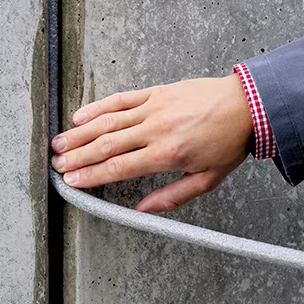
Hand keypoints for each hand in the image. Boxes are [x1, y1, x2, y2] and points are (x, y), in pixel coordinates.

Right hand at [51, 74, 253, 211]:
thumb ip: (172, 197)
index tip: (72, 180)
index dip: (91, 175)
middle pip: (106, 145)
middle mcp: (156, 129)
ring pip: (108, 122)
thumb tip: (141, 211)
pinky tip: (80, 116)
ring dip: (79, 134)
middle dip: (77, 157)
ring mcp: (154, 108)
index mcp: (168, 154)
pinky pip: (120, 99)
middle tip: (56, 165)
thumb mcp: (207, 180)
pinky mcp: (155, 92)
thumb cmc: (227, 143)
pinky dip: (98, 107)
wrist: (246, 105)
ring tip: (58, 144)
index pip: (119, 167)